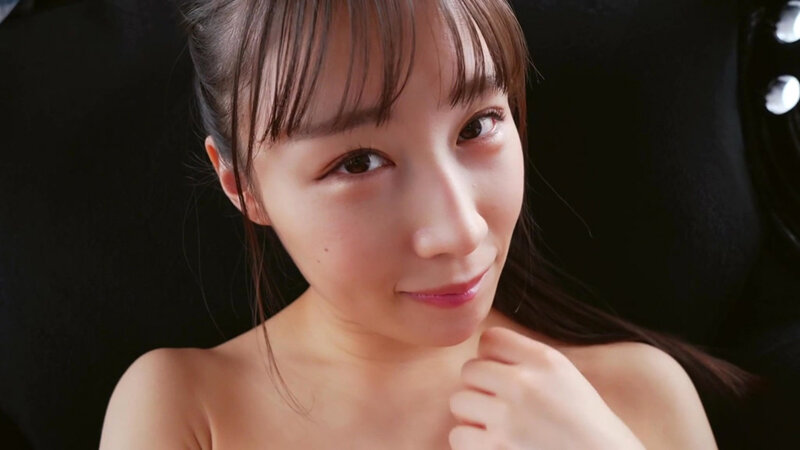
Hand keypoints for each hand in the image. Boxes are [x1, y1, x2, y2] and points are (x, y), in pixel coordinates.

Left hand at [448, 326, 645, 449]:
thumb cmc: (586, 425)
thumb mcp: (565, 378)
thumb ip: (528, 362)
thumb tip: (483, 356)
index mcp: (544, 361)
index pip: (490, 339)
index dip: (491, 358)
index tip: (502, 375)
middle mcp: (524, 384)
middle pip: (470, 370)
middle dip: (480, 388)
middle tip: (499, 405)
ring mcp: (508, 419)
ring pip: (459, 401)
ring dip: (473, 416)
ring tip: (497, 426)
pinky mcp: (495, 449)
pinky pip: (458, 436)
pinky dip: (471, 443)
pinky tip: (494, 445)